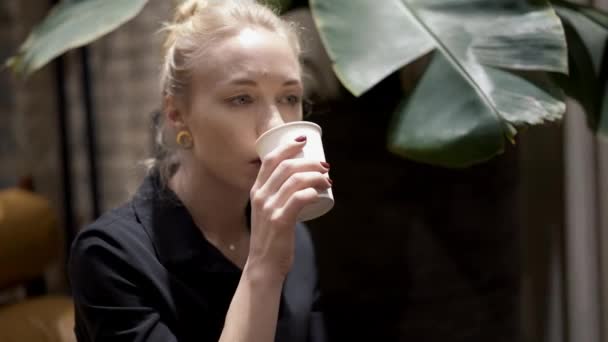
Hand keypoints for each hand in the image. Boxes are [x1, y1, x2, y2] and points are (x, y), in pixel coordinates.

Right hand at [246, 136, 330, 280]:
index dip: (288, 146)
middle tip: (325, 166)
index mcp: (257, 190)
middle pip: (287, 166)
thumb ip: (278, 197)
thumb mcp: (268, 211)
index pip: (271, 159)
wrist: (264, 264)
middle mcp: (261, 195)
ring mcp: (269, 208)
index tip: (304, 141)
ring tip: (328, 180)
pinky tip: (320, 193)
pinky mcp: (280, 221)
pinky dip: (311, 192)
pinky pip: (298, 199)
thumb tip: (302, 183)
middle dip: (309, 161)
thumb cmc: (271, 237)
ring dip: (316, 176)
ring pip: (295, 180)